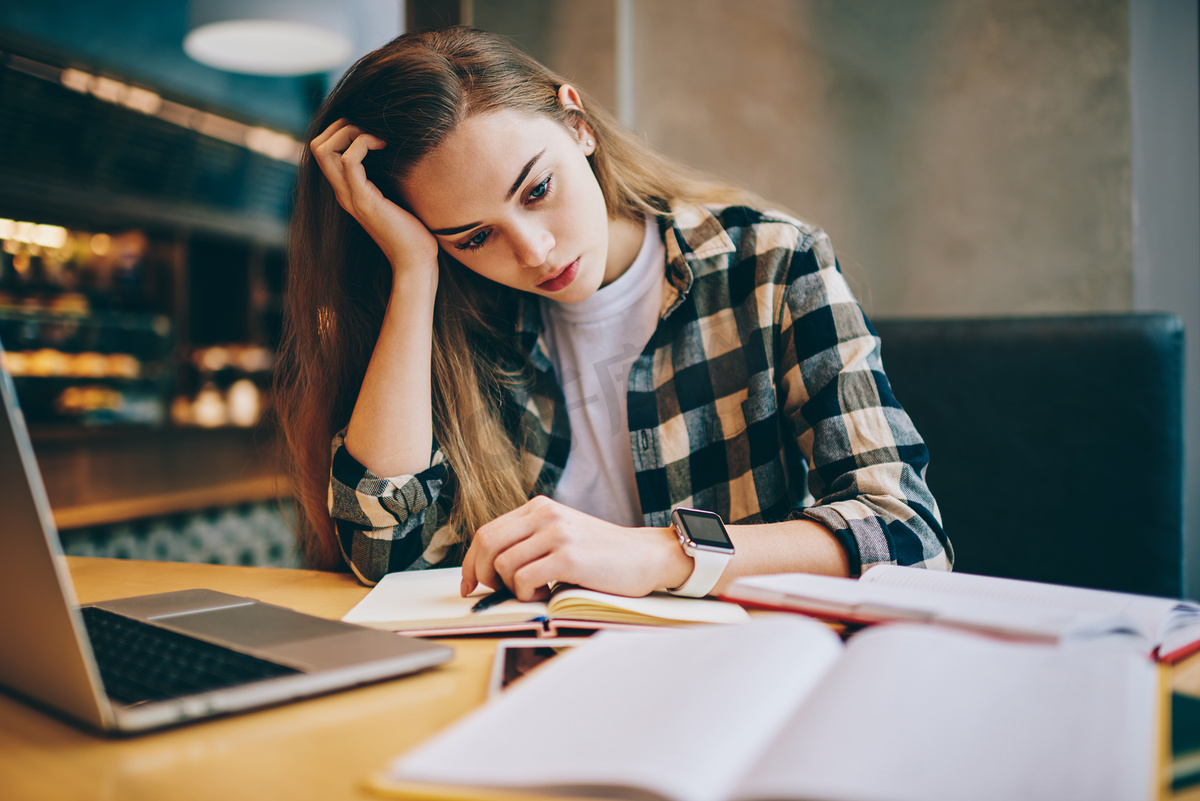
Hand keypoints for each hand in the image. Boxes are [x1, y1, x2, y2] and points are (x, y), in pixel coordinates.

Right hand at [310, 118, 437, 276]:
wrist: (416, 261)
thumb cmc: (413, 230)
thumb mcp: (397, 196)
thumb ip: (388, 178)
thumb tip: (396, 152)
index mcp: (348, 191)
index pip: (323, 151)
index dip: (341, 131)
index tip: (371, 130)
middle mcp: (342, 192)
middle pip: (317, 146)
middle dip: (341, 126)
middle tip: (371, 129)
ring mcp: (350, 196)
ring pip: (325, 150)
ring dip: (350, 131)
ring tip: (378, 137)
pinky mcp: (363, 201)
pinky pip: (350, 160)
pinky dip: (364, 143)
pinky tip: (385, 145)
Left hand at [460, 496, 690, 600]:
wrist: (647, 556)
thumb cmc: (603, 555)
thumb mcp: (562, 535)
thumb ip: (530, 542)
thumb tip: (488, 570)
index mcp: (539, 507)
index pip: (487, 532)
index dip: (470, 562)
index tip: (469, 584)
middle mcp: (544, 514)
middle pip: (486, 544)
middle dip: (481, 575)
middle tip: (496, 592)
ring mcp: (556, 533)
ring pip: (503, 565)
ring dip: (513, 588)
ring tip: (537, 591)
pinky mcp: (568, 556)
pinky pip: (524, 579)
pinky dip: (527, 594)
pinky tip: (546, 594)